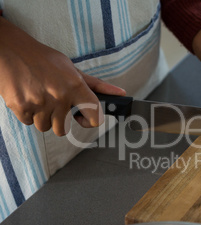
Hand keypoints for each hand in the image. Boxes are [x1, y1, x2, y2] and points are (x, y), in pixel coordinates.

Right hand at [0, 17, 125, 135]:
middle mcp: (59, 96)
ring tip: (41, 98)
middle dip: (60, 120)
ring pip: (46, 127)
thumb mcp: (74, 69)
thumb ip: (97, 86)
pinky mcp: (21, 107)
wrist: (11, 50)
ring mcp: (39, 103)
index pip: (94, 118)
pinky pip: (29, 122)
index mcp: (75, 86)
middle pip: (63, 129)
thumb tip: (120, 94)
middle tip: (55, 103)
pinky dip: (29, 114)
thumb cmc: (45, 60)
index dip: (90, 121)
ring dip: (44, 117)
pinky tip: (29, 97)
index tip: (83, 117)